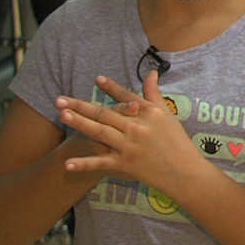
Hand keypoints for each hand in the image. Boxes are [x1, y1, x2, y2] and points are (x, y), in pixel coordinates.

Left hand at [55, 72, 204, 190]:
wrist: (184, 171)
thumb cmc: (177, 141)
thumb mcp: (167, 114)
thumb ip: (154, 93)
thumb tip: (151, 73)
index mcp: (148, 112)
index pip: (125, 96)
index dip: (111, 87)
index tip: (97, 79)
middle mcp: (136, 126)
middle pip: (105, 113)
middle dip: (81, 106)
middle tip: (60, 100)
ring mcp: (129, 146)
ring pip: (100, 132)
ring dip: (80, 123)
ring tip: (62, 115)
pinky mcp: (125, 164)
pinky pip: (101, 163)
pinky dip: (84, 164)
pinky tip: (67, 163)